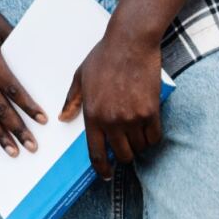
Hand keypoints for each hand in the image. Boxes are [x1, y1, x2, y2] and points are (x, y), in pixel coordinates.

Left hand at [61, 23, 164, 179]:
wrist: (130, 42)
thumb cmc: (103, 57)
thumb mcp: (80, 77)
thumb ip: (72, 101)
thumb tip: (63, 119)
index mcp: (92, 114)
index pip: (96, 152)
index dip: (102, 169)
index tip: (107, 176)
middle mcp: (112, 120)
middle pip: (123, 154)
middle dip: (125, 156)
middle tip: (126, 149)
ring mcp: (133, 117)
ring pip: (140, 148)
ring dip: (139, 146)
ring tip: (137, 135)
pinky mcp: (151, 111)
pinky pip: (155, 137)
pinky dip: (152, 137)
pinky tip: (149, 131)